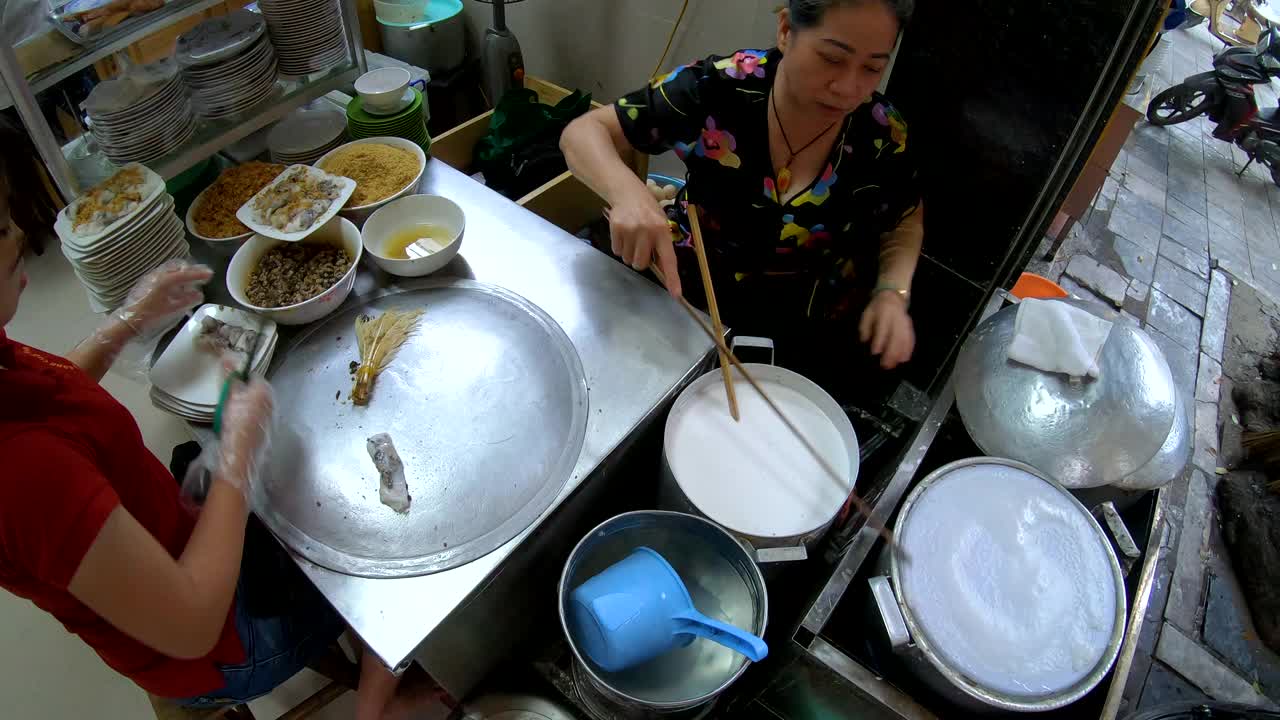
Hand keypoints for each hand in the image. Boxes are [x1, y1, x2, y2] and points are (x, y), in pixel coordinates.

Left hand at [115, 259, 213, 340]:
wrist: (130, 320)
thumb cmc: (150, 315)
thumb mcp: (171, 309)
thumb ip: (186, 300)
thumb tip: (199, 294)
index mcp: (164, 281)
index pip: (185, 274)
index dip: (198, 274)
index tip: (210, 274)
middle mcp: (158, 276)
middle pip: (178, 268)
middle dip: (192, 270)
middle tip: (204, 275)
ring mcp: (153, 278)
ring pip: (172, 271)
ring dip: (184, 274)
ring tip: (194, 280)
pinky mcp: (149, 283)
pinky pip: (166, 276)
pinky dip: (176, 278)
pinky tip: (180, 286)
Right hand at [217, 378, 273, 500]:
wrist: (242, 455)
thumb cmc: (236, 422)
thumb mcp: (230, 396)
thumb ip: (230, 376)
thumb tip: (228, 355)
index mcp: (266, 391)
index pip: (253, 375)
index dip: (240, 378)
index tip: (228, 384)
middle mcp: (273, 401)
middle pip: (255, 390)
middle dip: (242, 392)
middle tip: (227, 399)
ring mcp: (272, 416)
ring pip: (256, 405)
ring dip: (245, 406)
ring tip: (230, 414)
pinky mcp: (269, 430)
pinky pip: (257, 417)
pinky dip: (248, 418)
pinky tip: (238, 425)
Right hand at [608, 189, 681, 296]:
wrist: (627, 192)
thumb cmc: (648, 212)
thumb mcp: (660, 226)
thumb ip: (661, 248)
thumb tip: (664, 272)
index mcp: (662, 231)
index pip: (669, 259)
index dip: (672, 278)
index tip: (676, 294)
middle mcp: (647, 231)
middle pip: (641, 264)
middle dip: (640, 260)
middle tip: (641, 246)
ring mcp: (630, 230)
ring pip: (627, 259)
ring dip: (629, 253)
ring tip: (632, 237)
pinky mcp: (616, 229)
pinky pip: (616, 251)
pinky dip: (619, 247)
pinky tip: (623, 234)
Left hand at [860, 291, 914, 368]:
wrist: (893, 297)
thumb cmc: (877, 308)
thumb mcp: (867, 314)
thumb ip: (865, 327)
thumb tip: (864, 341)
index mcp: (884, 314)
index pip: (883, 330)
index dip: (879, 342)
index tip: (874, 353)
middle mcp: (897, 320)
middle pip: (896, 338)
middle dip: (890, 353)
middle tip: (884, 365)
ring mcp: (906, 324)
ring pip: (904, 340)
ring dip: (899, 354)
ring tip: (893, 365)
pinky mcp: (911, 328)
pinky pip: (911, 340)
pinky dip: (908, 350)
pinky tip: (904, 359)